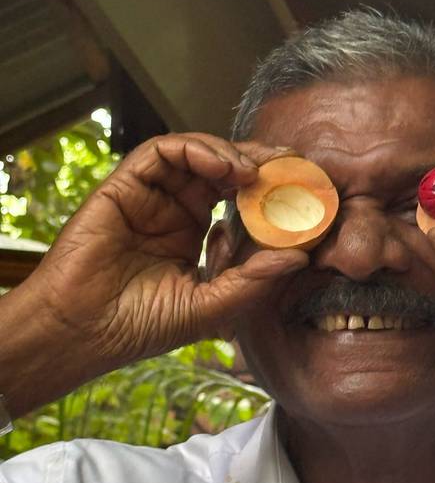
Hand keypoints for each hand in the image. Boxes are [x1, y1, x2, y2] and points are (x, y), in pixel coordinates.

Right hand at [19, 133, 307, 372]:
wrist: (83, 332)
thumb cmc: (141, 327)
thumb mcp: (212, 306)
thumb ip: (254, 281)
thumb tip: (301, 256)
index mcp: (196, 238)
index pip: (240, 204)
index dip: (271, 194)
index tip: (304, 193)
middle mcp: (176, 212)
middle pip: (224, 173)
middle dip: (259, 163)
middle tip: (293, 163)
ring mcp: (151, 198)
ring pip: (197, 156)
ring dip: (230, 155)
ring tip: (256, 171)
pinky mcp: (125, 186)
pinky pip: (163, 153)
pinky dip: (195, 150)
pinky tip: (223, 167)